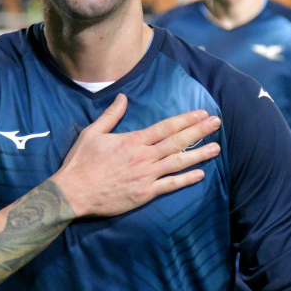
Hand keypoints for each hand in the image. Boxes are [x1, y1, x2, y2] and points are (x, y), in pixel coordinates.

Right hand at [49, 94, 220, 218]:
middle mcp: (144, 156)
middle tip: (217, 124)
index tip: (202, 113)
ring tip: (216, 148)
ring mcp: (146, 176)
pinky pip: (170, 185)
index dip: (186, 119)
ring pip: (179, 163)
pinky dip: (186, 180)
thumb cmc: (81, 162)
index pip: (166, 127)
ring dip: (199, 154)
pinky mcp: (144, 193)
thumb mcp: (92, 133)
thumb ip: (111, 115)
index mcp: (133, 140)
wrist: (73, 193)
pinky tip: (200, 174)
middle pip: (178, 141)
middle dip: (199, 131)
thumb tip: (123, 97)